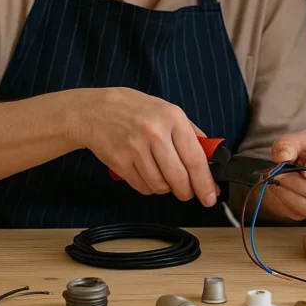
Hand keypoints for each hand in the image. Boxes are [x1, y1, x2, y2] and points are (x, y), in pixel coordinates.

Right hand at [70, 87, 218, 205]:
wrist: (96, 110)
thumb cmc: (135, 110)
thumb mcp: (168, 110)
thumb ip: (191, 133)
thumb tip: (209, 158)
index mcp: (173, 118)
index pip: (195, 159)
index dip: (204, 183)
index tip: (210, 196)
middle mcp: (155, 133)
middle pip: (179, 177)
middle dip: (187, 191)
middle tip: (188, 192)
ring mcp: (136, 148)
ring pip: (160, 185)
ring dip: (166, 188)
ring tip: (164, 177)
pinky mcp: (120, 162)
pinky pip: (143, 187)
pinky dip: (149, 187)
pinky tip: (148, 174)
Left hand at [260, 130, 305, 220]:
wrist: (294, 164)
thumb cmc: (304, 148)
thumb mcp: (296, 139)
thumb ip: (290, 144)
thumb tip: (283, 156)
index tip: (303, 167)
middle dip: (297, 183)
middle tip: (278, 173)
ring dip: (289, 192)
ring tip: (276, 178)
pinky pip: (300, 212)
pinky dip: (285, 200)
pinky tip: (279, 187)